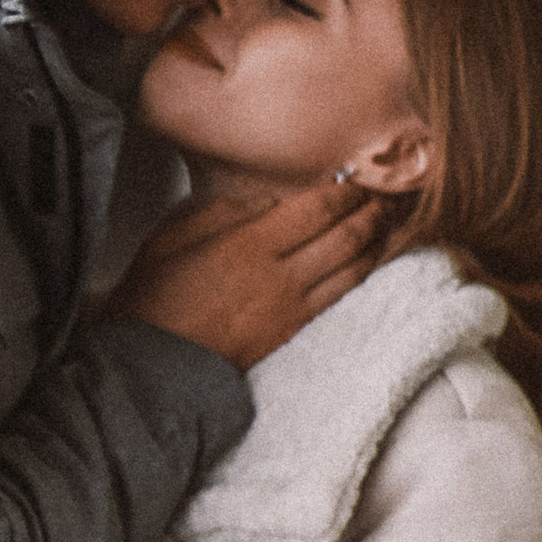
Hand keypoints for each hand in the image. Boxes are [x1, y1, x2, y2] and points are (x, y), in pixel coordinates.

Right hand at [109, 175, 383, 371]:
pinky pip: (342, 295)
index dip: (344, 191)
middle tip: (386, 195)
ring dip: (377, 241)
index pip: (317, 209)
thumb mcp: (174, 235)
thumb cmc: (155, 297)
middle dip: (371, 211)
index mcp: (248, 245)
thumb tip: (269, 199)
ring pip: (353, 267)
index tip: (356, 177)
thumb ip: (225, 211)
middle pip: (345, 235)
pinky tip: (371, 259)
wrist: (152, 363)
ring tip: (389, 222)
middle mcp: (280, 275)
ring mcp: (292, 306)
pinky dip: (363, 272)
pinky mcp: (294, 330)